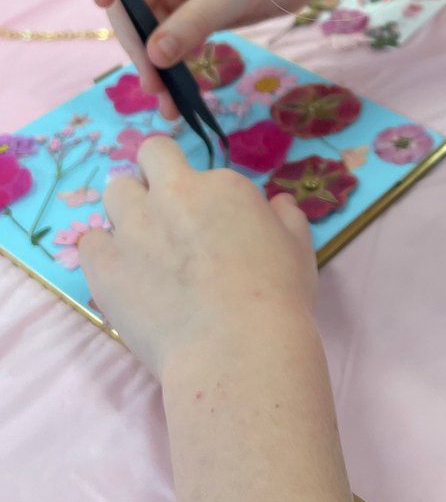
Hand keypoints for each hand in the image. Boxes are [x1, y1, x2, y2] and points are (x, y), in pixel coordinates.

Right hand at [76, 0, 323, 119]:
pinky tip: (177, 101)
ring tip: (166, 103)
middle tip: (153, 81)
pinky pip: (170, 45)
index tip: (104, 0)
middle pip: (123, 1)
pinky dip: (171, 71)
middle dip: (133, 41)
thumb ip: (197, 19)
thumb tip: (154, 57)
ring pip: (145, 31)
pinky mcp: (193, 16)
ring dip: (150, 66)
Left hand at [78, 136, 317, 380]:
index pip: (204, 169)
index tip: (209, 218)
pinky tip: (123, 272)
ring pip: (115, 191)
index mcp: (222, 185)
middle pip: (151, 154)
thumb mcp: (298, 246)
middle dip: (156, 172)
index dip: (204, 191)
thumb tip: (277, 204)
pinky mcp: (104, 265)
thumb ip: (285, 216)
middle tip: (168, 209)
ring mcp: (134, 227)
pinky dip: (104, 250)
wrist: (237, 347)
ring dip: (129, 208)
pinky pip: (89, 241)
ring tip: (143, 243)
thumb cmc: (279, 294)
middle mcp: (173, 194)